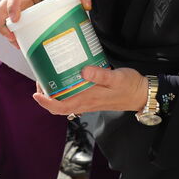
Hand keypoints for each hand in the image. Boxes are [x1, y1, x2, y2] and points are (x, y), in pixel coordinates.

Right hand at [0, 0, 91, 46]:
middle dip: (2, 24)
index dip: (12, 7)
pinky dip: (12, 29)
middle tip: (13, 39)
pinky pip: (11, 18)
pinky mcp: (22, 6)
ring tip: (17, 44)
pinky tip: (22, 40)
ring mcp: (20, 0)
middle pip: (1, 7)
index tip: (15, 20)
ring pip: (3, 14)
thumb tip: (87, 5)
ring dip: (5, 30)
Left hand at [32, 66, 147, 115]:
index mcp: (88, 99)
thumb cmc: (130, 86)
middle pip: (59, 106)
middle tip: (40, 80)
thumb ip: (100, 75)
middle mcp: (86, 103)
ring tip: (49, 78)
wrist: (141, 94)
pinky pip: (74, 97)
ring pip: (65, 102)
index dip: (46, 103)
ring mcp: (89, 101)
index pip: (61, 107)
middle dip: (46, 96)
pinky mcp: (93, 97)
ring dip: (55, 94)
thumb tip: (83, 71)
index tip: (36, 94)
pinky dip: (66, 90)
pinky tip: (67, 77)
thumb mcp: (116, 77)